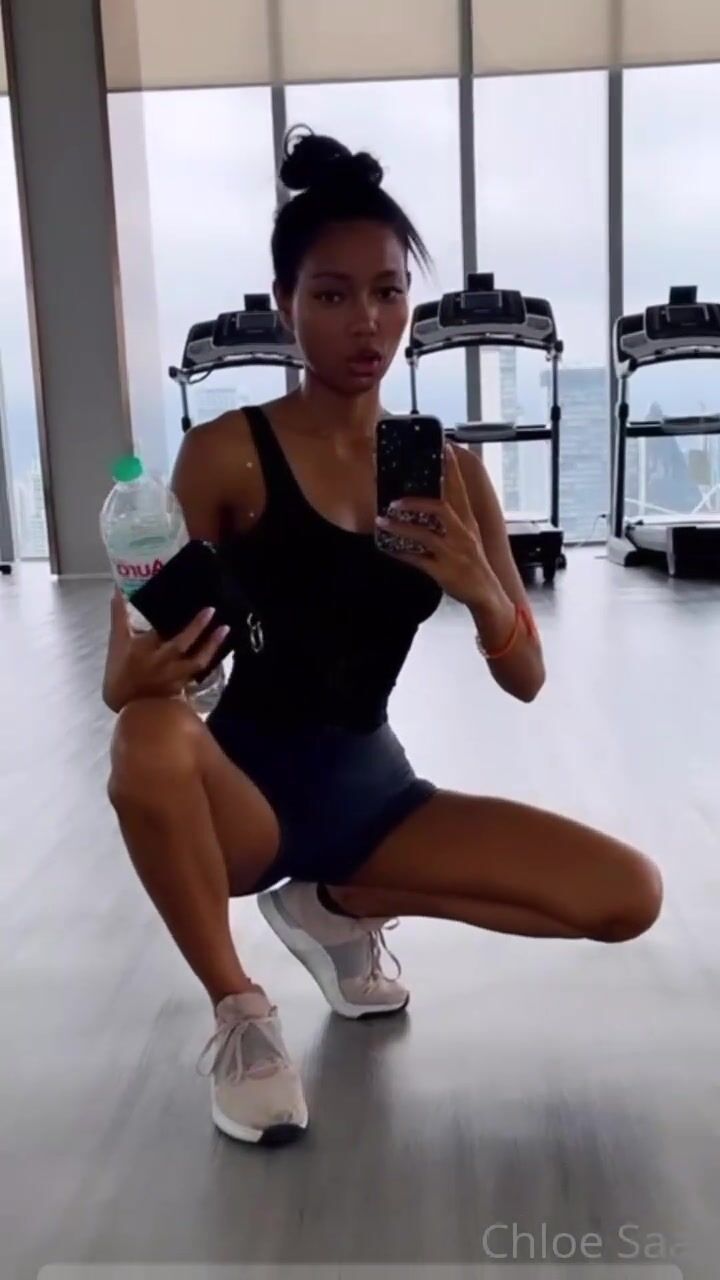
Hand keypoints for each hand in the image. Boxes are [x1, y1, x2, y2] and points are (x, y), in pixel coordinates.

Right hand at [102, 590, 229, 711]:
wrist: (131, 708)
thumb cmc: (121, 673)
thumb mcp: (117, 643)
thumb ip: (119, 616)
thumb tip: (117, 590)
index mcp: (143, 649)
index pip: (158, 626)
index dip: (170, 611)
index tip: (187, 595)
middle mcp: (161, 661)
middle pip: (181, 642)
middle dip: (197, 626)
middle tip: (211, 609)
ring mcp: (174, 674)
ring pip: (197, 659)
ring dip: (212, 644)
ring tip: (225, 628)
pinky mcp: (183, 684)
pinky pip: (199, 670)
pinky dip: (209, 658)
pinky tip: (219, 647)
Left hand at [375, 445, 494, 605]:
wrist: (487, 594)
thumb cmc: (474, 563)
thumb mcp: (469, 536)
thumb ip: (454, 518)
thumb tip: (433, 501)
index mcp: (468, 522)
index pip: (460, 490)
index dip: (452, 470)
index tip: (443, 448)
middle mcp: (462, 534)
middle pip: (442, 508)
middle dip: (417, 501)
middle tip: (394, 499)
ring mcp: (453, 553)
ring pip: (425, 534)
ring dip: (401, 527)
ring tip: (382, 521)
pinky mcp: (444, 571)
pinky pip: (418, 560)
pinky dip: (401, 553)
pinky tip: (387, 547)